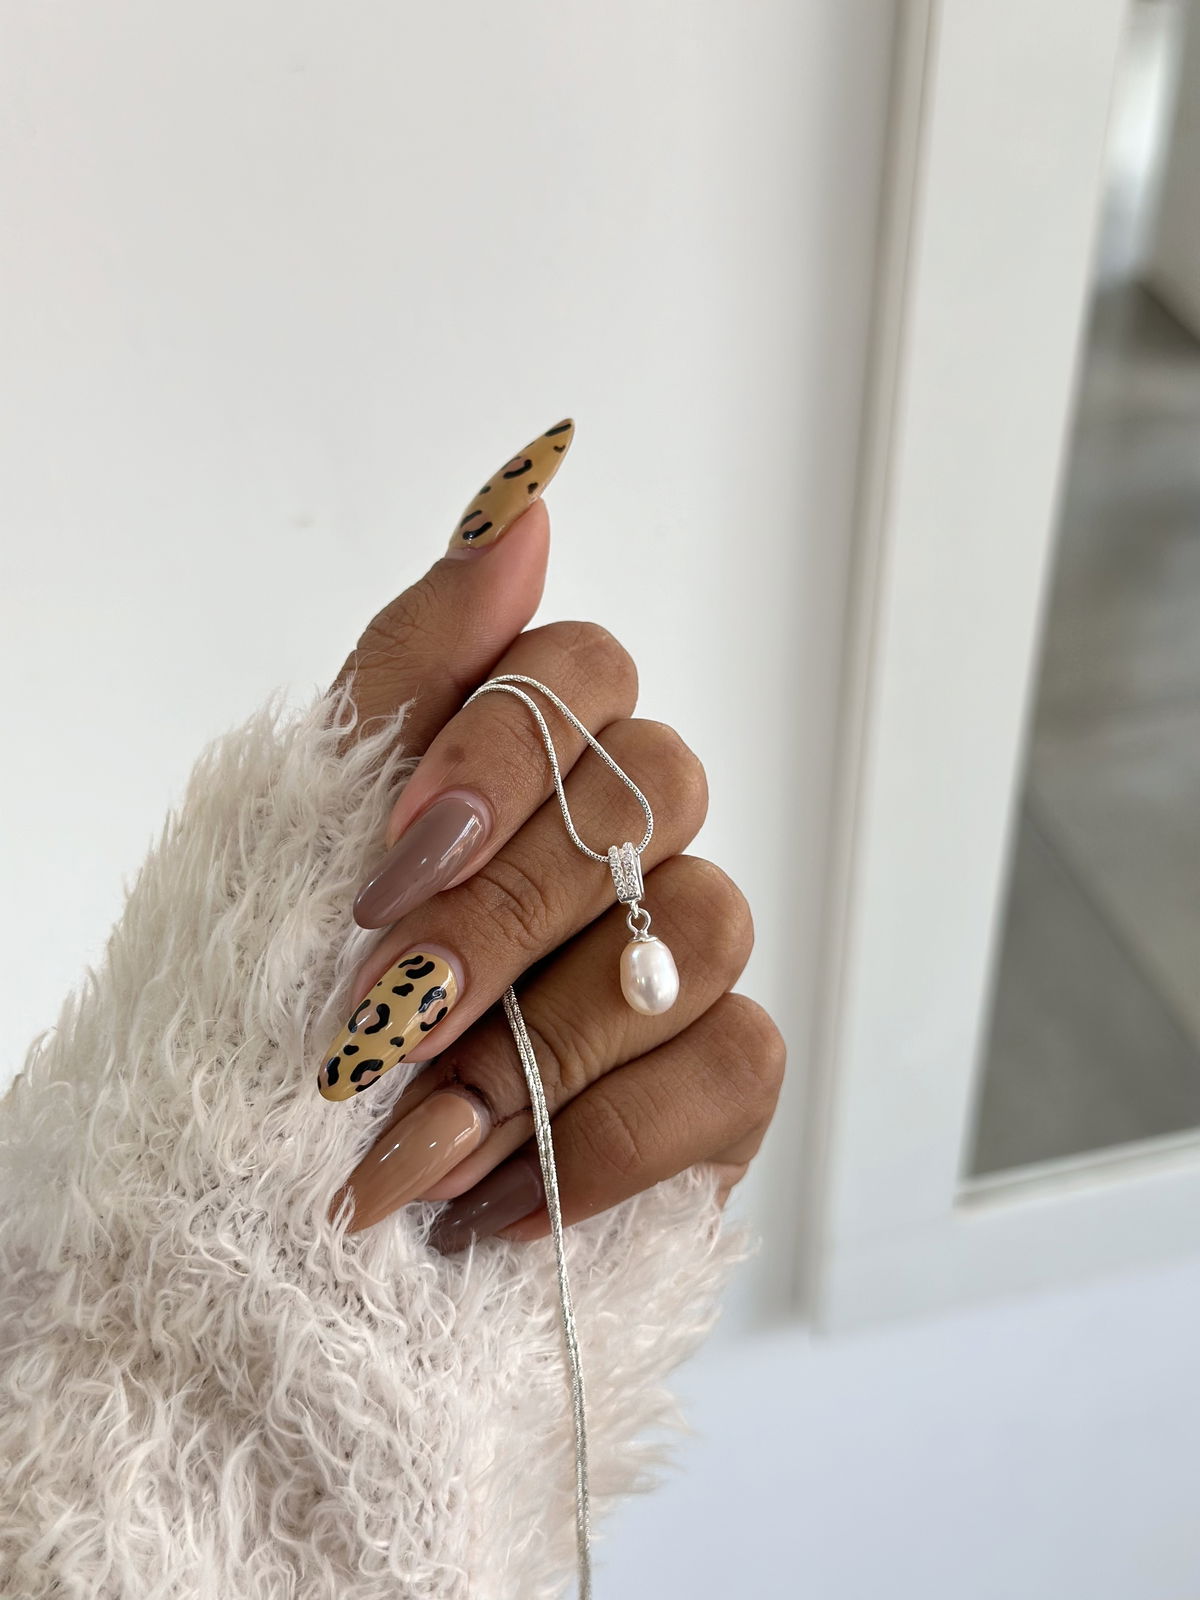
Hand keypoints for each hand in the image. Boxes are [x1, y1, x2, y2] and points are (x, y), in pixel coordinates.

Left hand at [322, 420, 785, 1247]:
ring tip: (413, 1139)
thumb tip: (528, 492)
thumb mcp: (309, 827)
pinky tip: (490, 1199)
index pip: (584, 664)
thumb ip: (418, 663)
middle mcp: (621, 838)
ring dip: (539, 1044)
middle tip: (377, 1022)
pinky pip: (737, 1063)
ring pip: (706, 925)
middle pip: (653, 790)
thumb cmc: (282, 1013)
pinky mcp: (724, 1079)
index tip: (388, 859)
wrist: (268, 1218)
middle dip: (500, 920)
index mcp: (525, 762)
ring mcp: (687, 954)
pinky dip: (599, 1142)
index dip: (502, 748)